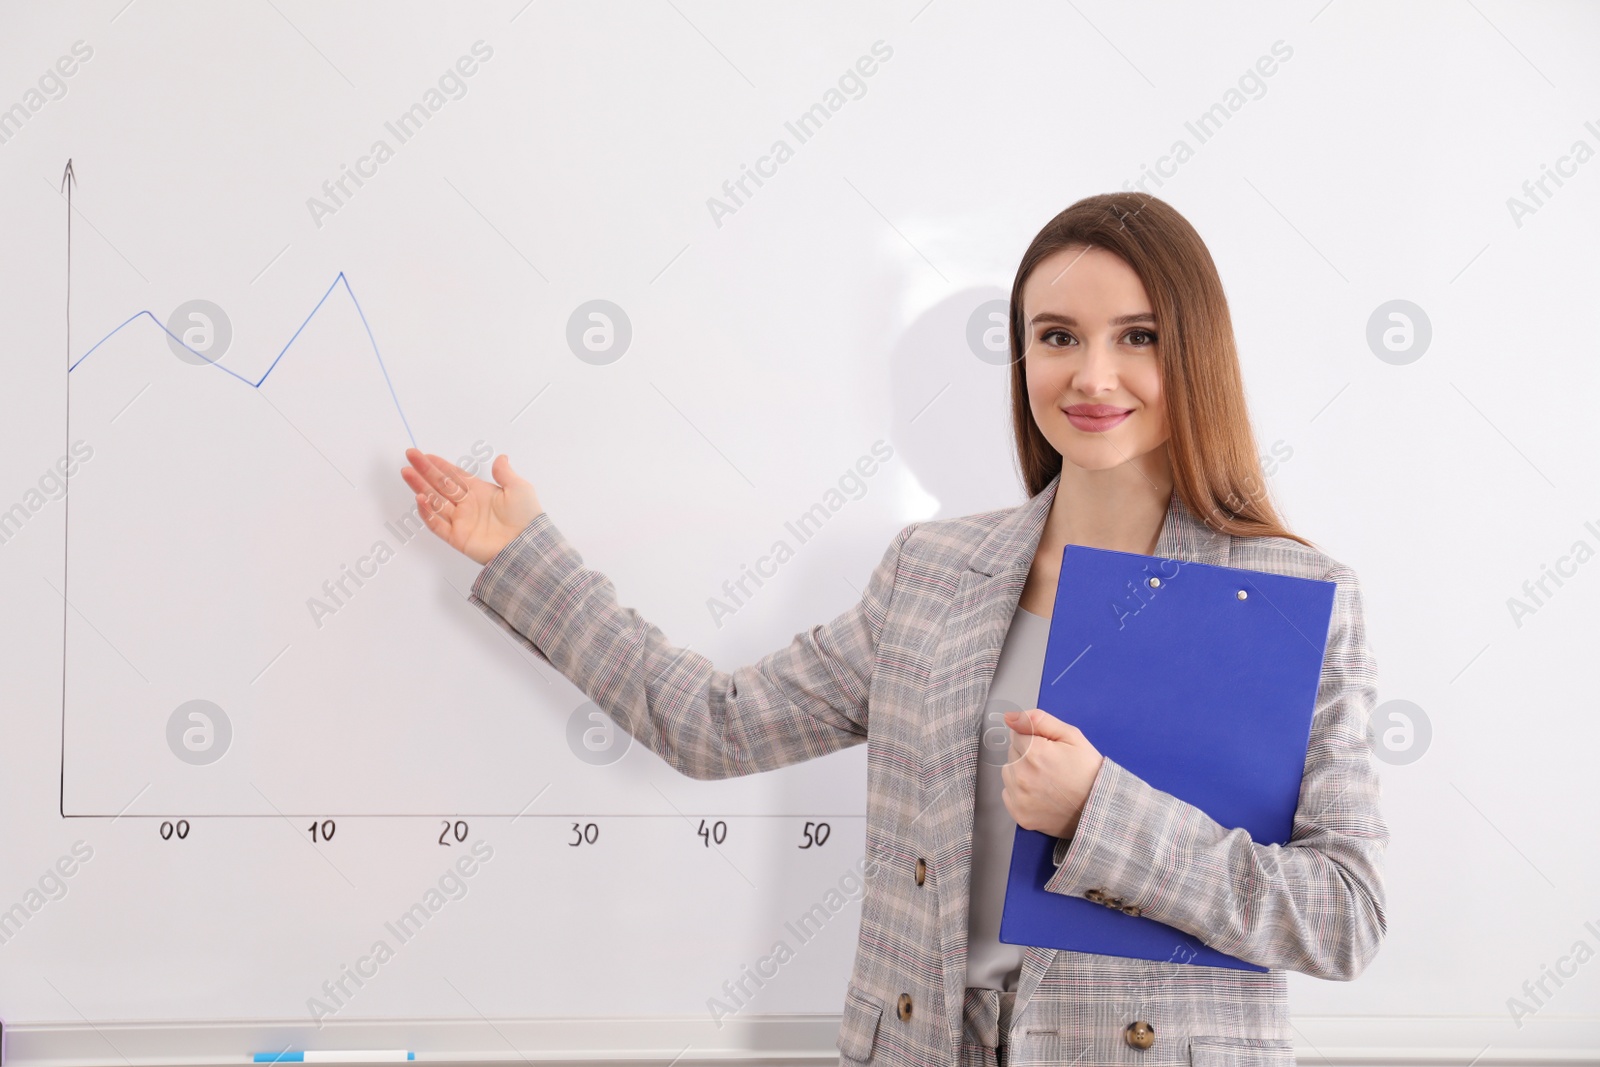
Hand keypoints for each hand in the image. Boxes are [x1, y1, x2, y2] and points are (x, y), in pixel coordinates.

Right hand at [399, 447, 542, 564]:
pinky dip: (427, 512)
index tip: (425, 455)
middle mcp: (467, 505)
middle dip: (424, 471)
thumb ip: (505, 473)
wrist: (527, 546)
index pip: (454, 475)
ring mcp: (461, 521)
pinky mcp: (457, 537)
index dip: (440, 465)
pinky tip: (420, 498)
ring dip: (420, 487)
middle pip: (440, 485)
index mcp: (480, 492)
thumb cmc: (527, 517)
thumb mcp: (519, 488)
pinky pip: (437, 524)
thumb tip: (500, 458)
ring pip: (435, 501)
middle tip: (410, 457)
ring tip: (408, 473)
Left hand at [999, 708, 1104, 838]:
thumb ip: (1038, 720)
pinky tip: (1040, 794)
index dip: (1034, 739)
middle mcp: (1022, 775)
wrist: (1099, 808)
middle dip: (1027, 755)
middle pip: (1012, 753)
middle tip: (1051, 765)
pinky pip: (1008, 793)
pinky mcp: (1019, 814)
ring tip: (1046, 780)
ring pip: (1008, 772)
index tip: (1050, 750)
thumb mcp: (1072, 736)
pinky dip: (1020, 792)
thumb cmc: (1088, 771)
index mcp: (1034, 752)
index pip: (1016, 734)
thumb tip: (1010, 717)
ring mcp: (1019, 797)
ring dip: (1021, 772)